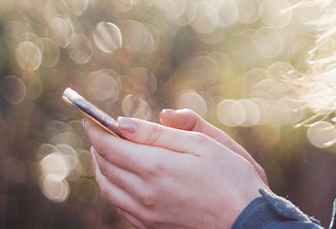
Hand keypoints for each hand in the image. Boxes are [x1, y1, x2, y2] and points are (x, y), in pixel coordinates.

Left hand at [84, 116, 269, 228]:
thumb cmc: (232, 178)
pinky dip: (112, 187)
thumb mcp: (203, 144)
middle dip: (98, 145)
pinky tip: (121, 178)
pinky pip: (119, 205)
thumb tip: (125, 123)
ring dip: (101, 167)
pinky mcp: (151, 227)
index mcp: (156, 167)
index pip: (110, 146)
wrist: (247, 222)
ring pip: (108, 188)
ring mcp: (145, 214)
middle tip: (97, 130)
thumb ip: (163, 132)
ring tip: (105, 151)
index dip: (96, 129)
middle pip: (105, 166)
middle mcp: (144, 193)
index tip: (89, 116)